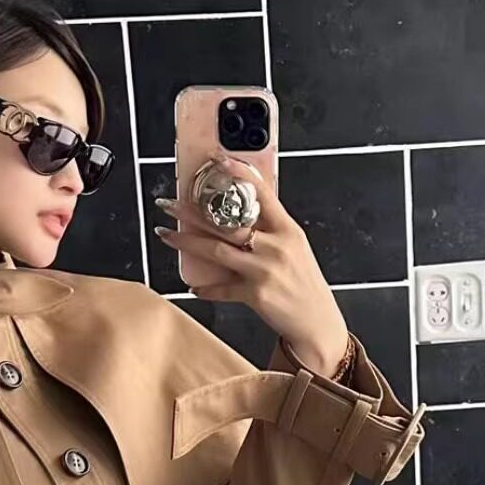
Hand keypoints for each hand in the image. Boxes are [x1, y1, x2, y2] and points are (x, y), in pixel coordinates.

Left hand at [152, 154, 350, 374]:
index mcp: (288, 230)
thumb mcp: (296, 249)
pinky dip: (206, 288)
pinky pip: (222, 289)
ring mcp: (265, 271)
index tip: (218, 162)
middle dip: (193, 212)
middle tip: (170, 204)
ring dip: (187, 242)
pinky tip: (194, 285)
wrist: (317, 322)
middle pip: (227, 223)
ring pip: (217, 250)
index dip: (239, 175)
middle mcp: (276, 247)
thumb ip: (271, 231)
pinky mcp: (256, 295)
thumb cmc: (304, 285)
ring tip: (167, 235)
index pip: (263, 194)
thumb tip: (240, 216)